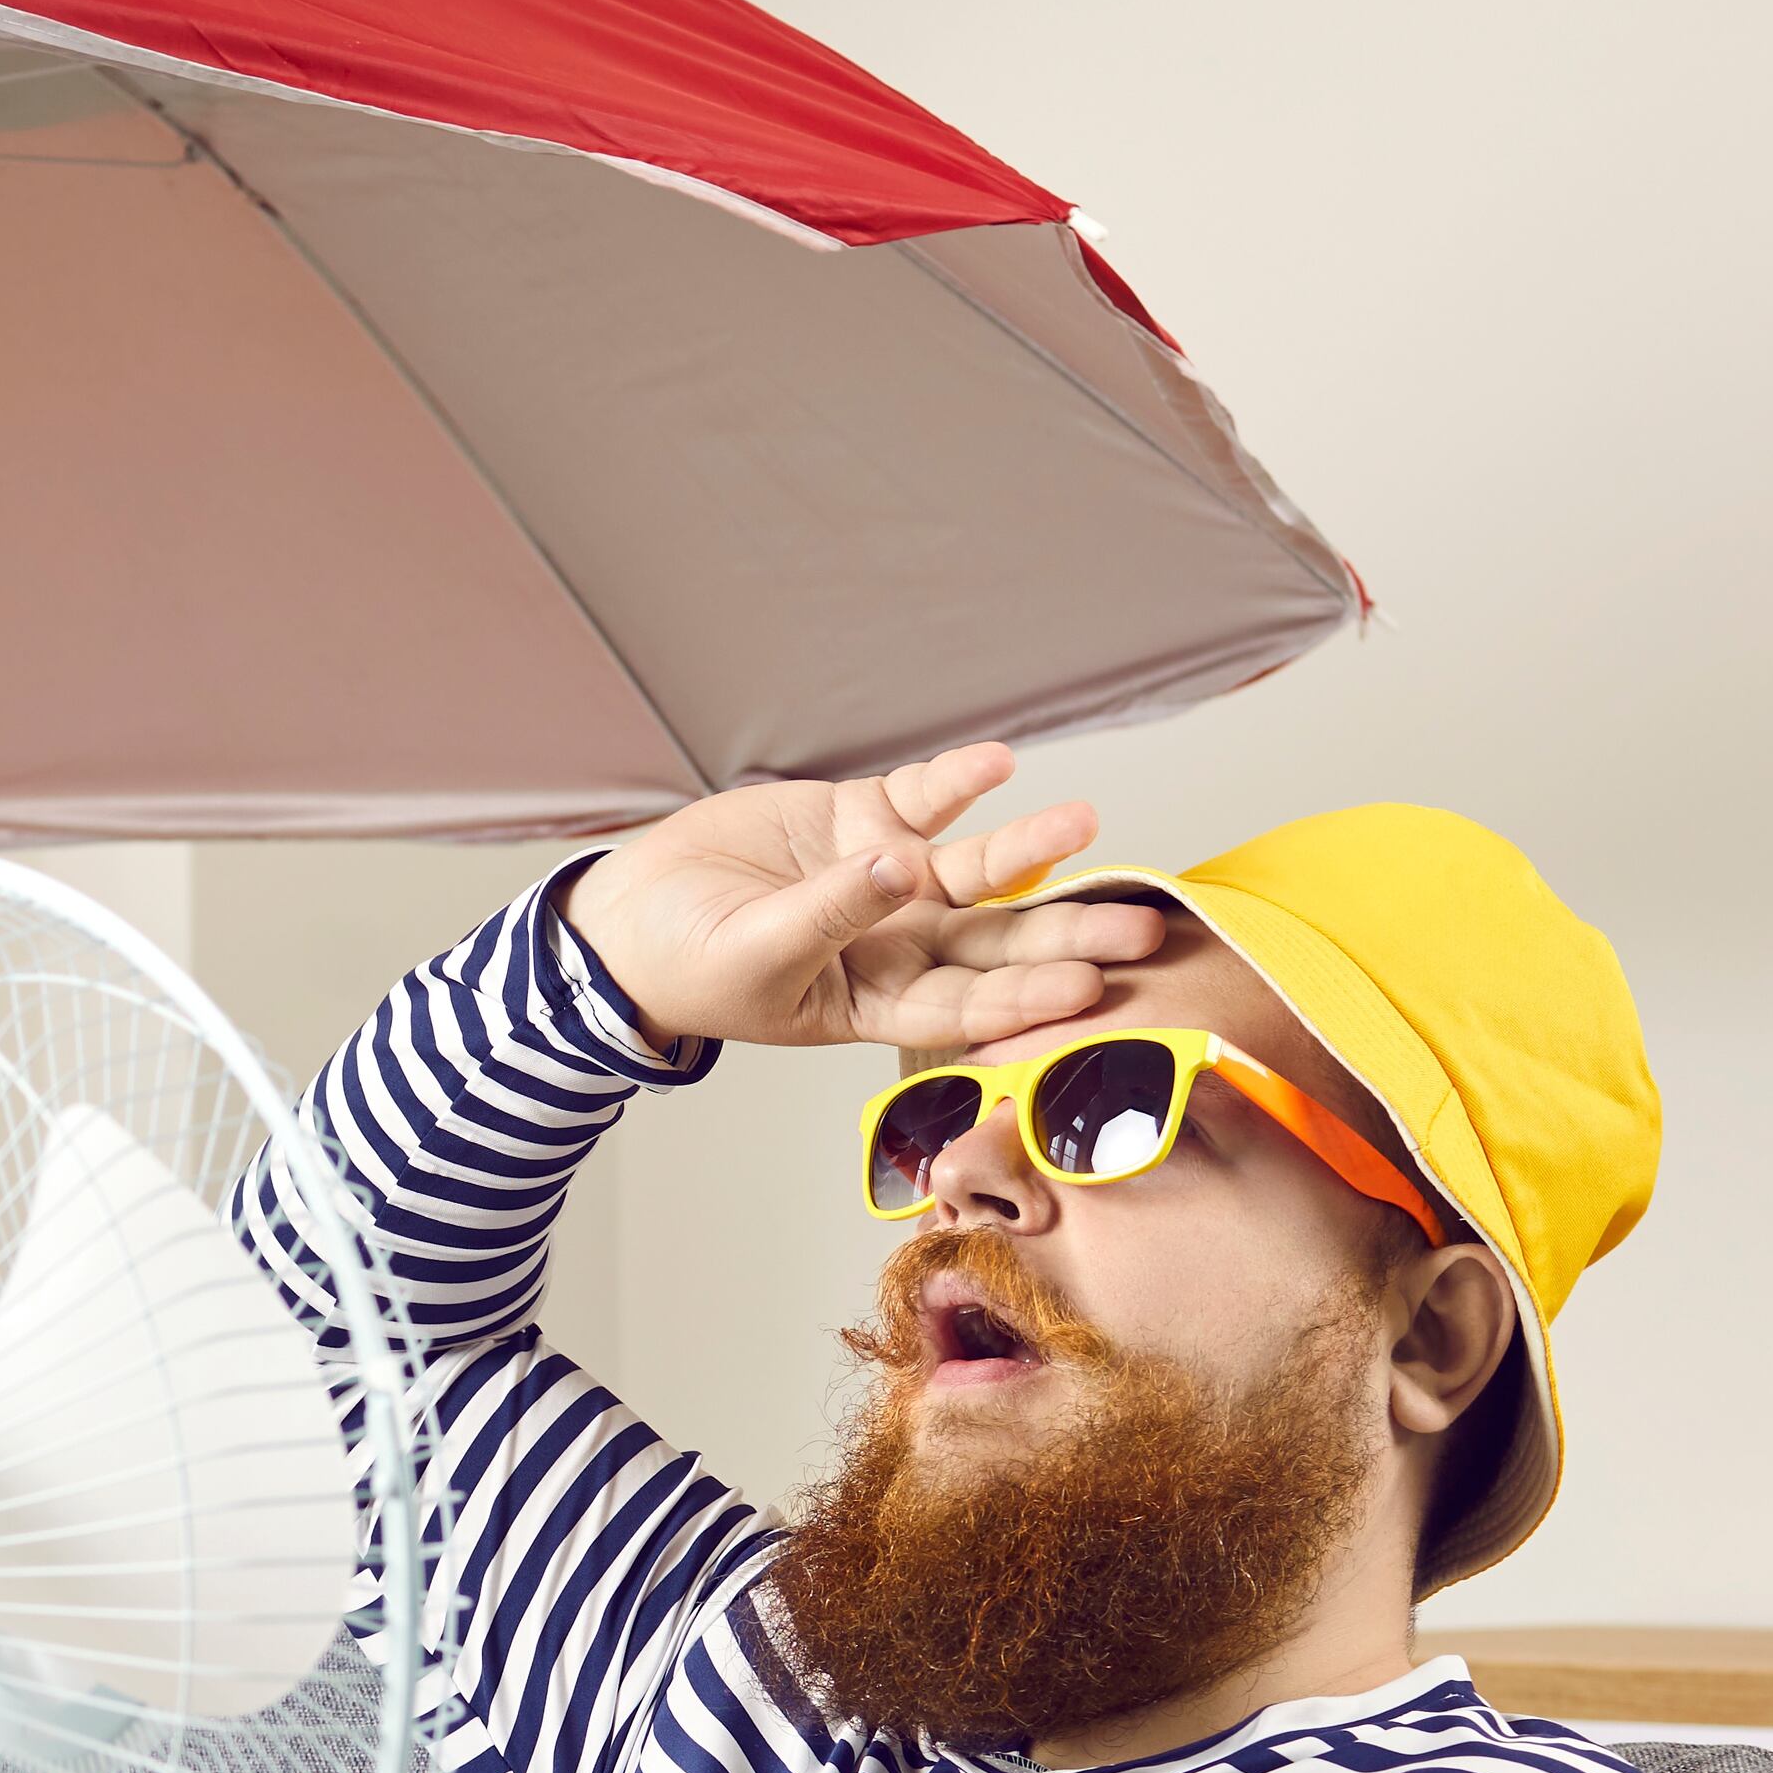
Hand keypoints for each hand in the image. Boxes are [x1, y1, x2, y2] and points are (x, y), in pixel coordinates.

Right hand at [557, 743, 1162, 1054]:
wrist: (632, 914)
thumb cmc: (689, 964)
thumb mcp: (760, 954)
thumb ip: (835, 912)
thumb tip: (902, 868)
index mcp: (878, 1001)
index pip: (970, 1009)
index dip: (1027, 1001)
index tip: (1086, 990)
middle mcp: (899, 944)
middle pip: (1000, 942)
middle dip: (1069, 935)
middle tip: (1140, 929)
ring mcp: (887, 881)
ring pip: (977, 868)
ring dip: (1031, 845)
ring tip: (1085, 820)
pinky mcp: (861, 822)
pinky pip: (924, 797)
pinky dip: (959, 780)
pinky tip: (999, 764)